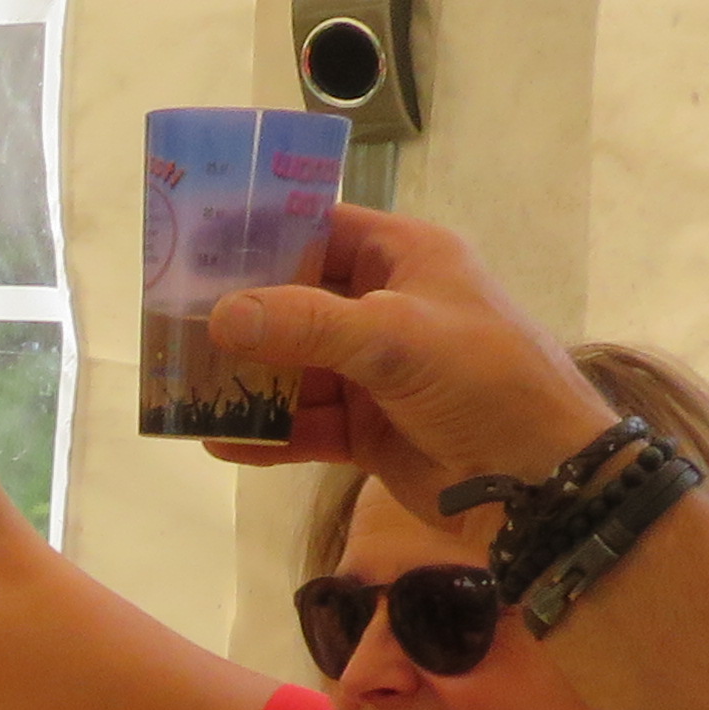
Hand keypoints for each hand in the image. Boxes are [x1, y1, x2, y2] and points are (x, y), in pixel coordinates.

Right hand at [202, 207, 622, 502]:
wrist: (540, 482)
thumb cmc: (484, 382)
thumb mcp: (395, 338)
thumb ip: (306, 325)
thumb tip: (220, 317)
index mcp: (406, 258)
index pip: (321, 226)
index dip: (261, 231)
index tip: (193, 241)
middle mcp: (386, 307)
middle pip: (295, 299)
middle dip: (238, 314)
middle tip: (168, 321)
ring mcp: (375, 372)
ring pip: (294, 367)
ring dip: (245, 379)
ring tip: (182, 386)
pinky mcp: (368, 429)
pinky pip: (305, 425)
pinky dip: (266, 433)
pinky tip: (219, 440)